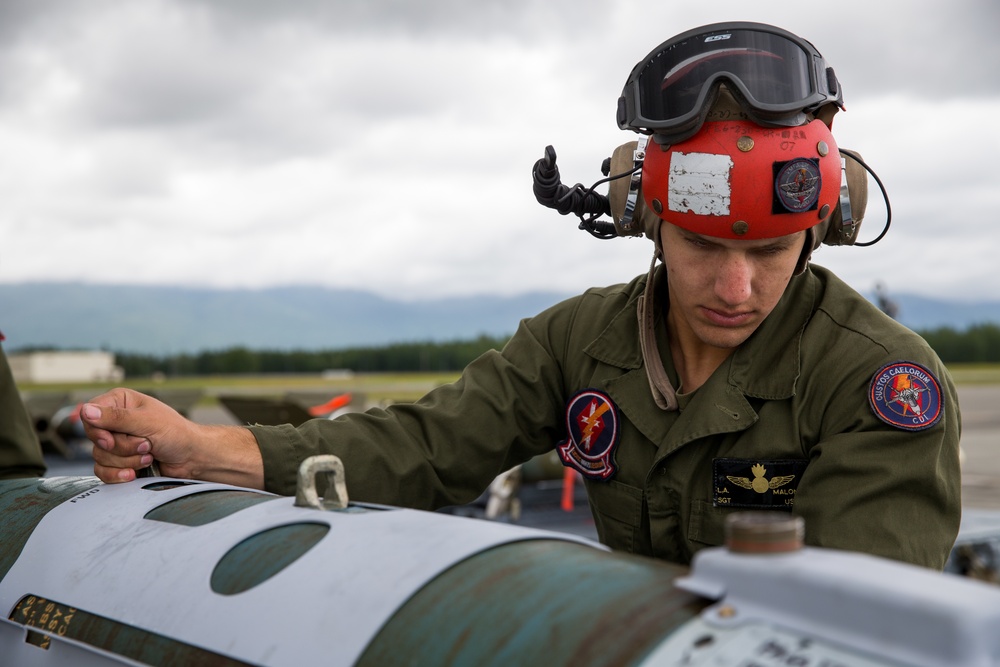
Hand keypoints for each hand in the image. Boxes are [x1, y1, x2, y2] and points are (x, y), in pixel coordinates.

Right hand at [81, 388, 197, 482]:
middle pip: (96, 439)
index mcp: (120, 401)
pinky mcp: (118, 460)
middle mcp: (115, 420)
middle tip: (146, 445)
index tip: (112, 439)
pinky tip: (134, 474)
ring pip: (100, 456)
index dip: (98, 431)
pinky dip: (119, 474)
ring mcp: (116, 441)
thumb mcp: (147, 422)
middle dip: (123, 447)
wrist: (191, 458)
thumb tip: (85, 410)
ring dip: (128, 460)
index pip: (90, 415)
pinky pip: (102, 471)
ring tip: (149, 455)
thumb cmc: (176, 433)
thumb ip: (116, 417)